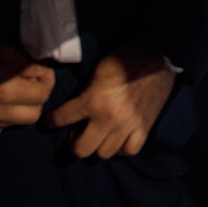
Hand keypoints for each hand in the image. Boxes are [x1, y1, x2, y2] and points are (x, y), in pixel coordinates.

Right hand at [0, 37, 55, 143]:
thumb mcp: (2, 49)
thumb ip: (25, 63)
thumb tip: (43, 72)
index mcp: (5, 88)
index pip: (44, 91)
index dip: (46, 78)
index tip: (40, 73)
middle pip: (36, 111)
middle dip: (38, 97)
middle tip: (31, 85)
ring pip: (20, 123)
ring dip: (22, 110)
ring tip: (15, 95)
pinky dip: (1, 124)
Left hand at [49, 42, 175, 159]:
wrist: (159, 53)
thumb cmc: (125, 57)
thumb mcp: (97, 71)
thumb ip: (85, 92)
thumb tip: (74, 107)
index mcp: (93, 100)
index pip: (62, 119)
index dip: (51, 121)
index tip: (48, 122)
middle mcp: (108, 118)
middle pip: (82, 149)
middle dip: (75, 142)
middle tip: (77, 133)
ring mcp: (128, 126)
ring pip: (104, 153)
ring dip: (98, 145)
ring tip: (99, 135)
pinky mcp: (144, 128)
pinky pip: (128, 150)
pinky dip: (121, 147)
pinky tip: (119, 138)